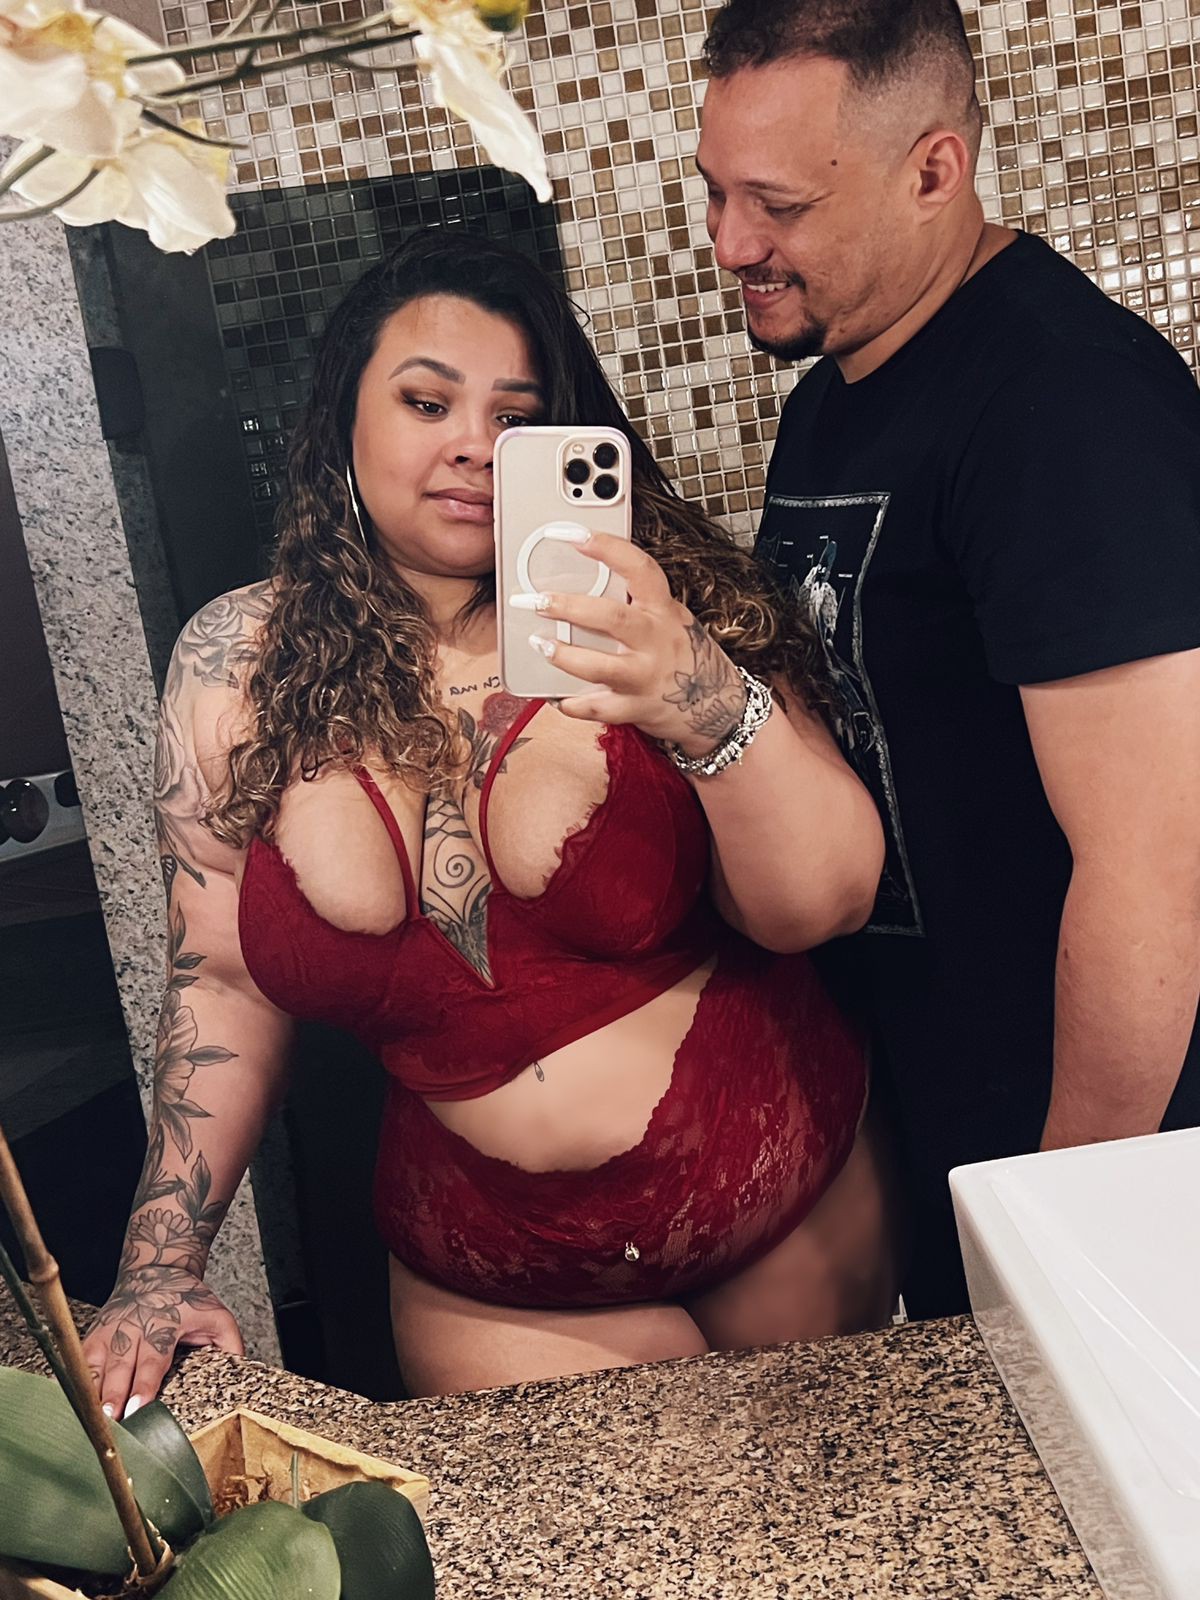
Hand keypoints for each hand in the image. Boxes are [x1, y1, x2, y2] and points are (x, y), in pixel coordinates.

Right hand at [82, 1265, 243, 1419]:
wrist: (154, 1268)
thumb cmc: (185, 1297)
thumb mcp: (216, 1313)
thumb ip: (230, 1341)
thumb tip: (240, 1366)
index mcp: (162, 1327)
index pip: (152, 1362)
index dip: (143, 1387)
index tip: (136, 1409)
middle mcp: (132, 1331)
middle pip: (120, 1369)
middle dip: (112, 1397)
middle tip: (108, 1423)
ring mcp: (110, 1332)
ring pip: (94, 1366)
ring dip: (90, 1393)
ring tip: (86, 1420)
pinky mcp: (94, 1335)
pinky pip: (79, 1361)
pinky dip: (74, 1382)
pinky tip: (71, 1402)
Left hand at [513, 529, 747, 754]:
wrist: (719, 706)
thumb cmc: (683, 654)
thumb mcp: (669, 619)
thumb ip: (636, 602)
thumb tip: (582, 579)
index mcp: (663, 610)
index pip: (638, 569)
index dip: (605, 548)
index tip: (572, 534)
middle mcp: (656, 641)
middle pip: (611, 618)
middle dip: (568, 607)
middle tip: (537, 600)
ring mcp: (646, 677)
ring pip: (599, 667)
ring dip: (563, 655)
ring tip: (538, 644)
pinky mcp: (636, 709)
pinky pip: (596, 708)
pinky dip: (570, 702)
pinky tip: (553, 695)